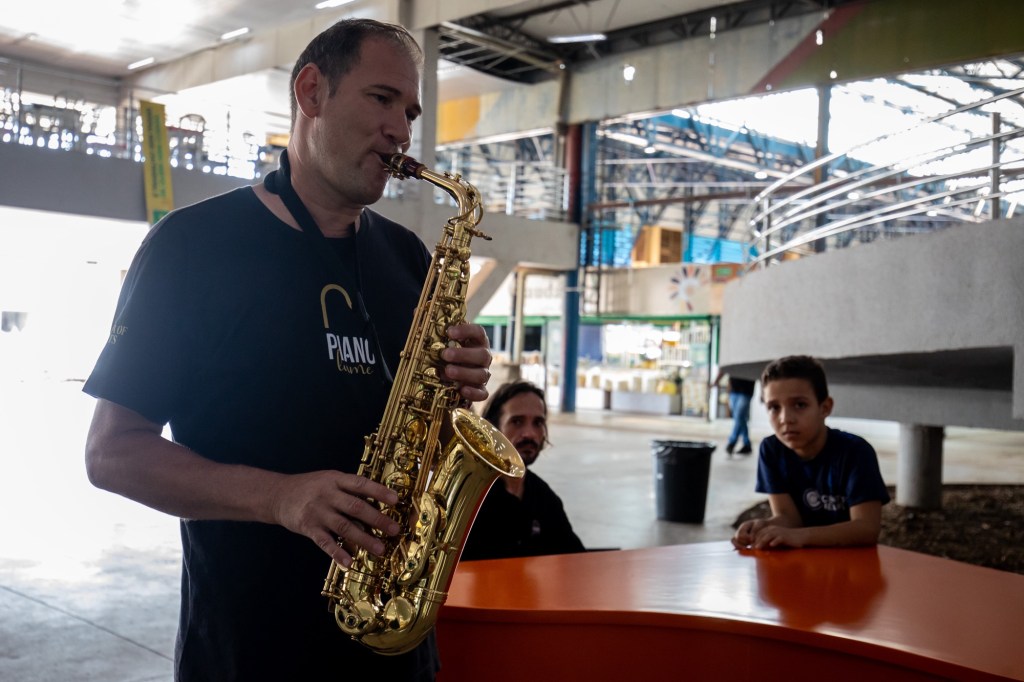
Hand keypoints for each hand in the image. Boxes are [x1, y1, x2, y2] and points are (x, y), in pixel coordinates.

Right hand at [268, 470, 400, 565]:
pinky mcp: (308, 528)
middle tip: (394, 530)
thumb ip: (349, 490)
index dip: (379, 491)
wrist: (278, 495)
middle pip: (355, 507)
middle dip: (377, 519)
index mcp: (336, 480)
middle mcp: (327, 495)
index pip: (361, 484)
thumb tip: (377, 504)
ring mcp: (317, 512)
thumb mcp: (330, 480)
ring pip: (344, 526)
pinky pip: (325, 542)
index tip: (396, 500)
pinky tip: (349, 562)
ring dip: (364, 539)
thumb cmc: (310, 487)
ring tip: (379, 549)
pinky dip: (337, 553)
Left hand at [442, 323, 492, 402]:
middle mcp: (483, 358)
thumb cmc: (450, 357)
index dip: (466, 331)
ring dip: (464, 373)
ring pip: (482, 374)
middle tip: (445, 355)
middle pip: (482, 354)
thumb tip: (420, 324)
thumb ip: (439, 338)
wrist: (454, 378)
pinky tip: (462, 390)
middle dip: (463, 355)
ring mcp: (483, 374)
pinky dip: (473, 393)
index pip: (478, 332)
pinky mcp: (481, 390)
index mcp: (477, 343)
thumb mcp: (446, 346)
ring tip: (448, 371)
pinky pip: (482, 393)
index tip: (449, 332)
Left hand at [733, 519, 803, 549]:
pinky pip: (779, 538)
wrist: (801, 537)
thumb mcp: (775, 541)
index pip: (757, 534)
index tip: (747, 548)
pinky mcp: (785, 536)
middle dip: (755, 542)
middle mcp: (772, 530)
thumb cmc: (786, 541)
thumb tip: (756, 550)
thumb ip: (766, 544)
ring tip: (757, 548)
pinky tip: (771, 545)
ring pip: (768, 536)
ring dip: (762, 542)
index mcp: (769, 530)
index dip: (752, 541)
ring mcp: (779, 532)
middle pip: (761, 535)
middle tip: (750, 550)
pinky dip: (775, 541)